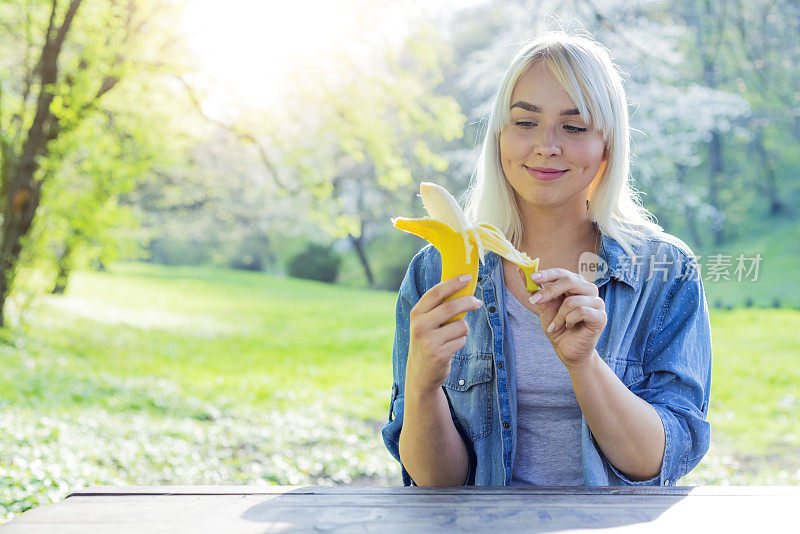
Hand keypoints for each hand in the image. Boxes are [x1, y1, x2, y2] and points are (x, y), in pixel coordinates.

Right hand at [406, 275, 482, 394]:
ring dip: (463, 330)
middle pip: (451, 307)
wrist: (420, 373)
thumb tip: (461, 286)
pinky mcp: (439, 354)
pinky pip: (461, 340)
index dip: (453, 283)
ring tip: (453, 336)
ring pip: (460, 325)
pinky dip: (460, 342)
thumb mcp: (425, 323)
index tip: (467, 277)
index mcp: (416, 313)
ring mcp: (428, 341)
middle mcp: (419, 326)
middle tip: (477, 302)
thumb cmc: (427, 341)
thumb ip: (437, 307)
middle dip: (468, 302)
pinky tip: (450, 348)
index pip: (435, 293)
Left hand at [527, 268, 605, 368]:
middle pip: (570, 280)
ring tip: (555, 325)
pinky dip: (569, 320)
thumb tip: (521, 270)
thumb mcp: (544, 307)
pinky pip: (581, 311)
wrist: (567, 350)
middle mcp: (588, 290)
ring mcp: (597, 303)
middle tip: (535, 301)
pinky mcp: (601, 317)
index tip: (532, 278)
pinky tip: (568, 327)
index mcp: (576, 285)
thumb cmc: (557, 327)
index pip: (562, 273)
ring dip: (559, 315)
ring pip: (573, 300)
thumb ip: (536, 290)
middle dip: (549, 291)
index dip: (547, 274)